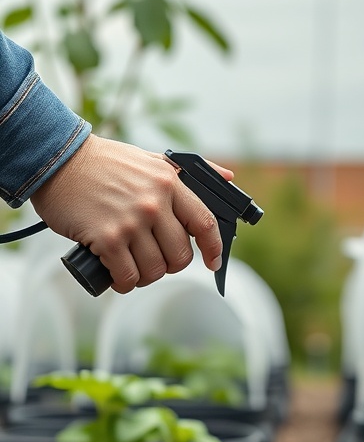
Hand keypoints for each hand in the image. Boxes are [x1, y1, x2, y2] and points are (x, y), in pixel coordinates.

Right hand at [30, 134, 233, 293]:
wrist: (57, 159)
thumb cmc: (103, 163)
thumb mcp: (152, 159)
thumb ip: (189, 171)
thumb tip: (228, 178)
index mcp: (170, 183)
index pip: (205, 223)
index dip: (213, 249)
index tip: (213, 262)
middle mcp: (155, 203)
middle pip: (180, 256)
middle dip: (168, 265)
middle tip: (153, 260)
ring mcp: (132, 221)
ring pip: (155, 270)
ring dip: (144, 277)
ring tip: (132, 268)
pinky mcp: (108, 237)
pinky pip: (128, 276)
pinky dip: (124, 283)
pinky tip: (117, 277)